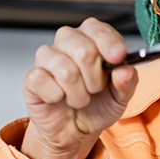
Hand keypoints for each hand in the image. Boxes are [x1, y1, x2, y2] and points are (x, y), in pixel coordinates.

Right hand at [21, 18, 138, 158]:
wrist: (76, 129)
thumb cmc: (98, 105)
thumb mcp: (121, 96)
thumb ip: (127, 82)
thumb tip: (125, 70)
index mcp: (93, 38)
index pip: (99, 30)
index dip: (109, 44)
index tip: (117, 58)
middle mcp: (69, 41)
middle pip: (84, 51)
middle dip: (95, 80)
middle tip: (95, 89)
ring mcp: (47, 57)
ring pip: (66, 71)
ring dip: (78, 94)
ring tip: (79, 98)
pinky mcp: (32, 76)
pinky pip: (43, 82)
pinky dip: (57, 97)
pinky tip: (59, 98)